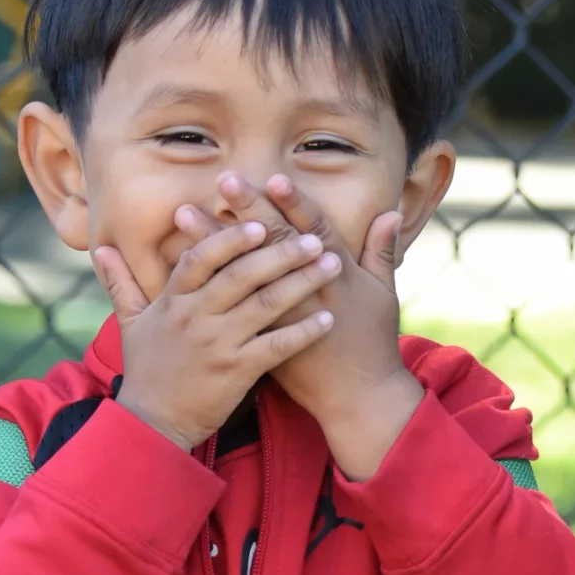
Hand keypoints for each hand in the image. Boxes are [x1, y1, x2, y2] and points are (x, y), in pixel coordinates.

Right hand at [95, 218, 341, 450]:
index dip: (230, 238)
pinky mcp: (237, 372)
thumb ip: (120, 282)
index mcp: (173, 301)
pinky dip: (304, 332)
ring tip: (330, 265)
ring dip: (301, 283)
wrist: (153, 424)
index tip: (260, 222)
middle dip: (280, 253)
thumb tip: (100, 247)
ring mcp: (218, 345)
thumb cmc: (146, 369)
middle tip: (313, 238)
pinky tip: (328, 319)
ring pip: (265, 305)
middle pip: (241, 276)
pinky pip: (276, 346)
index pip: (201, 259)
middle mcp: (196, 318)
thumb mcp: (130, 323)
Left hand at [179, 173, 423, 477]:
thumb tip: (391, 211)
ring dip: (214, 239)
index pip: (315, 229)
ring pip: (243, 269)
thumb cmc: (372, 342)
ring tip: (185, 212)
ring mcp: (281, 315)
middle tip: (225, 179)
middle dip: (249, 209)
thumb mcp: (384, 294)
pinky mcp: (261, 337)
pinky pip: (229, 304)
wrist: (358, 397)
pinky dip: (207, 284)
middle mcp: (307, 289)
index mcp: (339, 274)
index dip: (295, 203)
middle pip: (274, 242)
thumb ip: (381, 251)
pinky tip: (183, 265)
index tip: (274, 178)